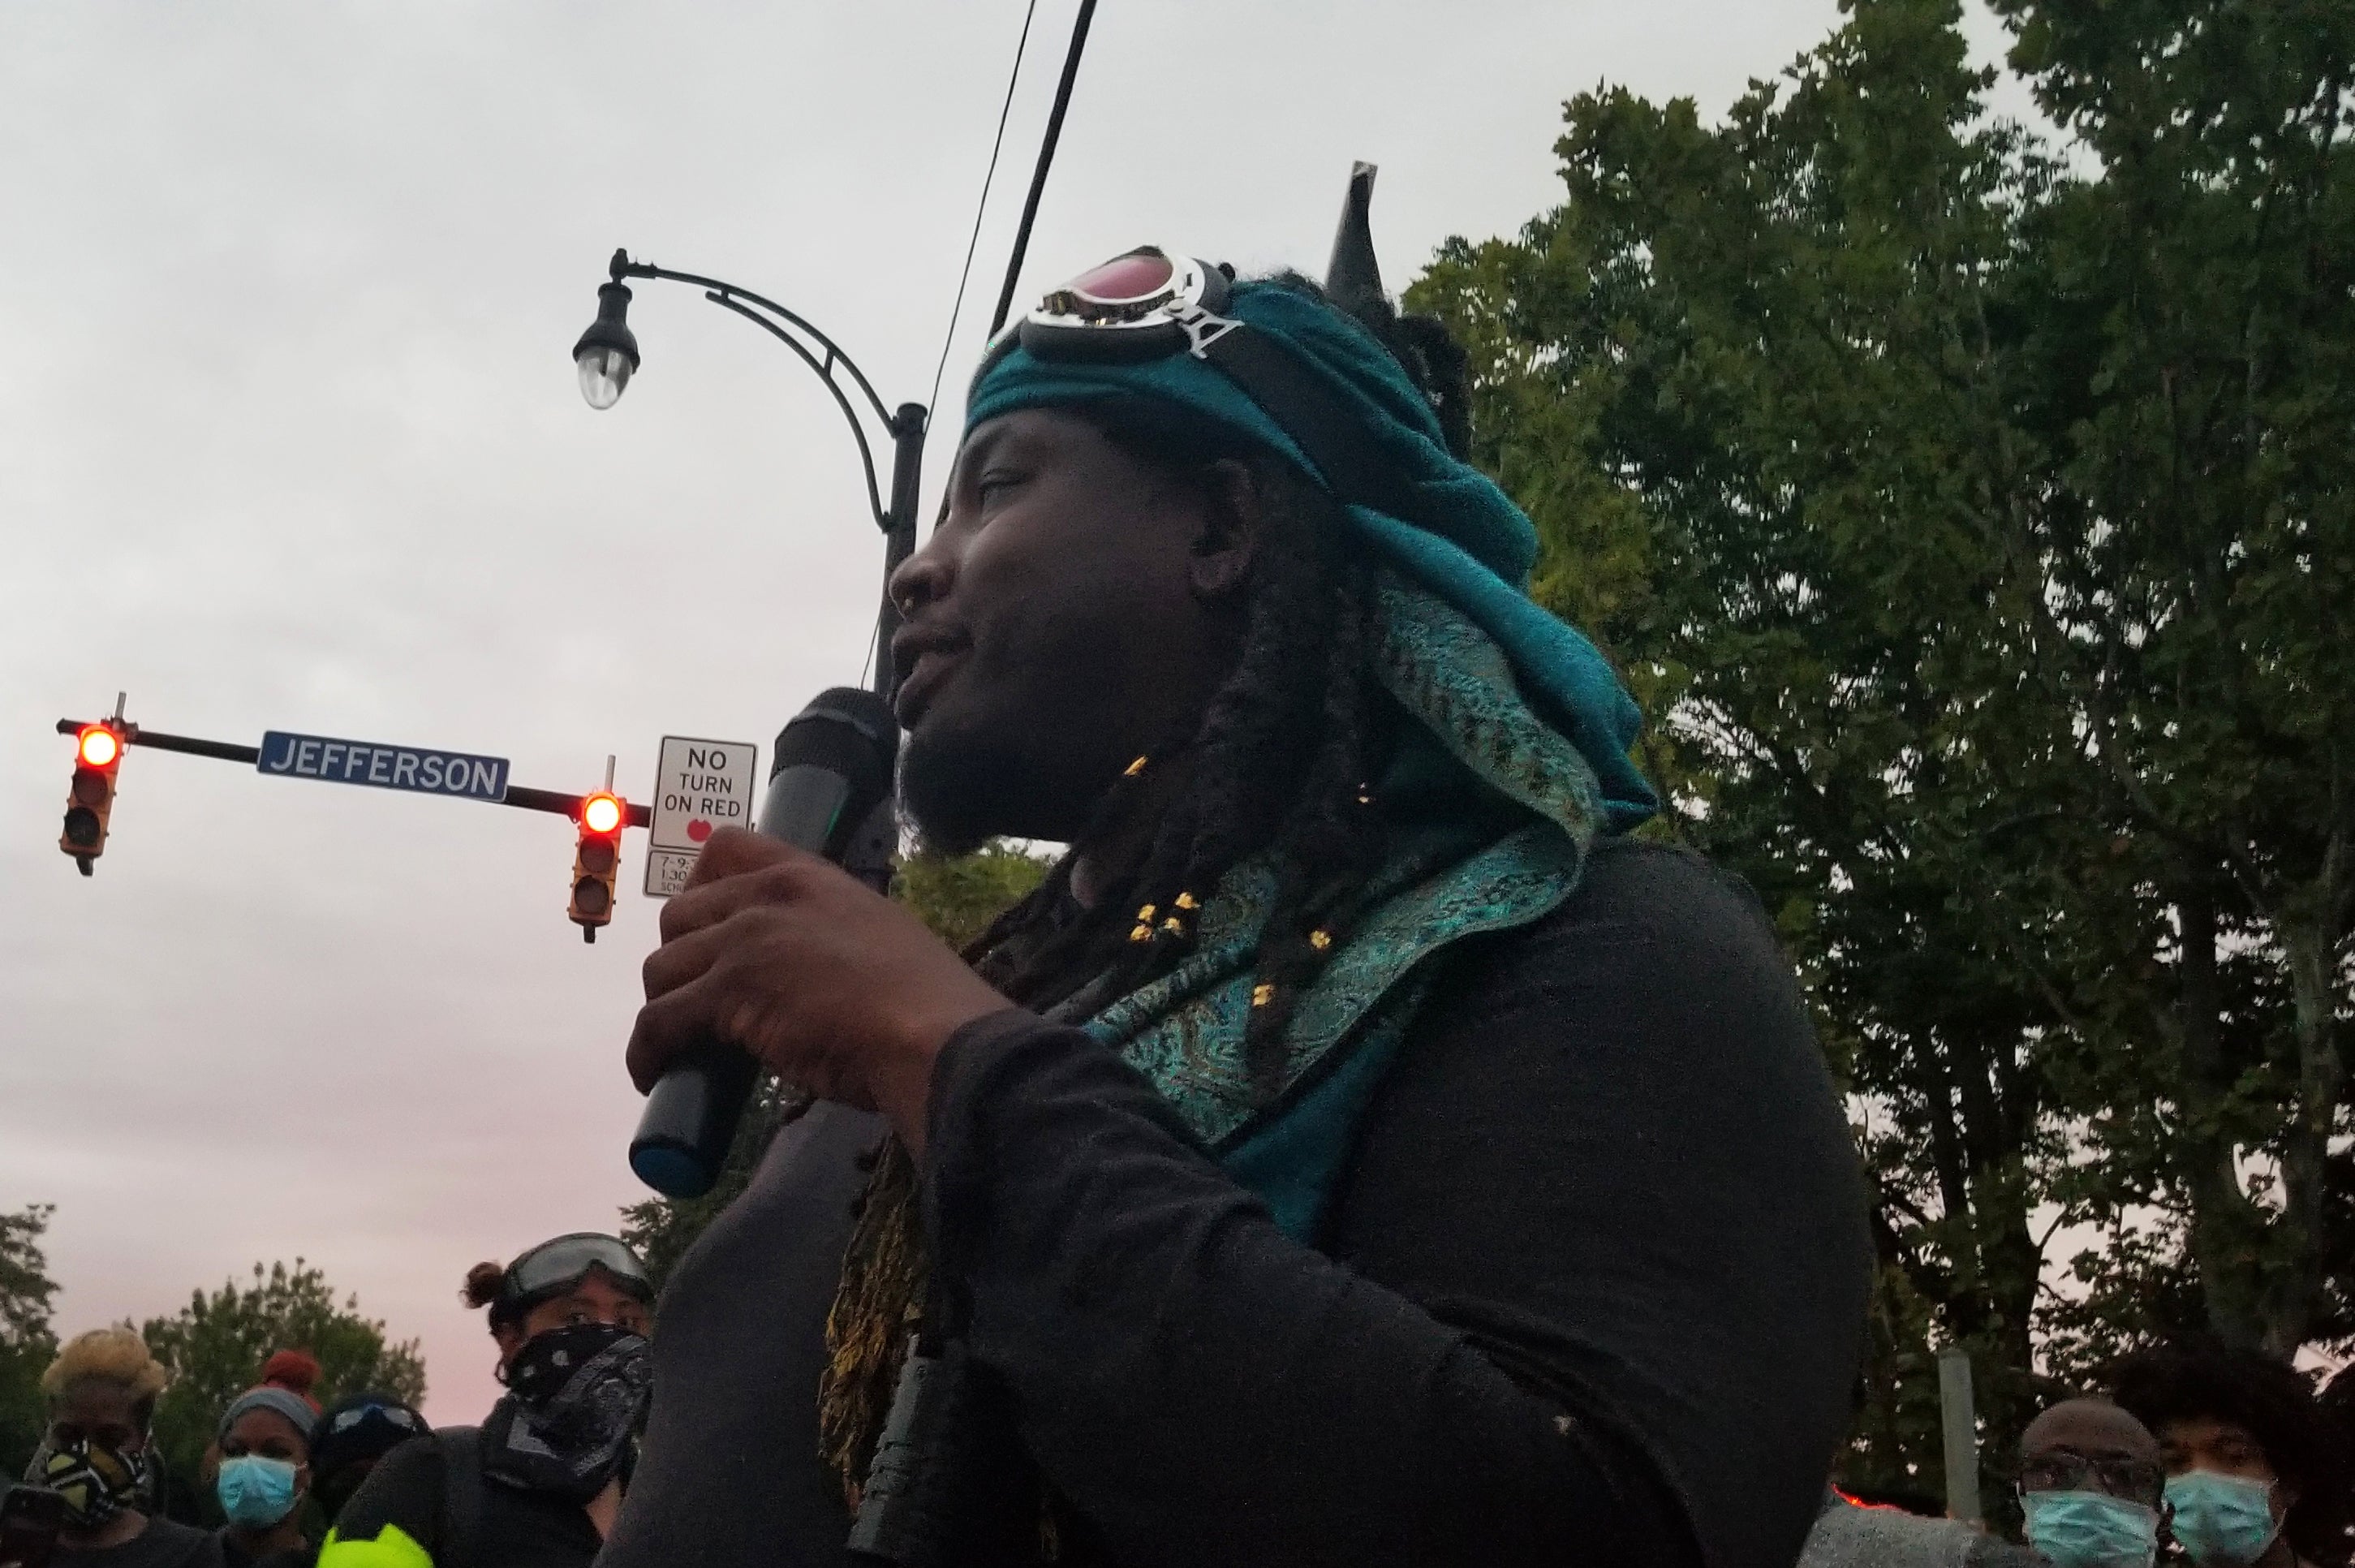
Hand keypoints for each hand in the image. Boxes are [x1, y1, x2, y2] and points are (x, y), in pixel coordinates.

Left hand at [627, 828, 1011, 1156]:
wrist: (932, 1034)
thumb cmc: (924, 998)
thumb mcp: (877, 937)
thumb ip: (832, 935)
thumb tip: (811, 972)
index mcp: (809, 877)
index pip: (726, 847)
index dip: (699, 886)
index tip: (703, 925)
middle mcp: (767, 897)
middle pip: (679, 916)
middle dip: (679, 958)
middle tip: (696, 997)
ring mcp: (744, 941)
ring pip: (662, 969)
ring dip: (662, 1006)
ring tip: (677, 1044)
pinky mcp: (728, 992)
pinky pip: (658, 1022)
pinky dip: (646, 1052)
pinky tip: (652, 1074)